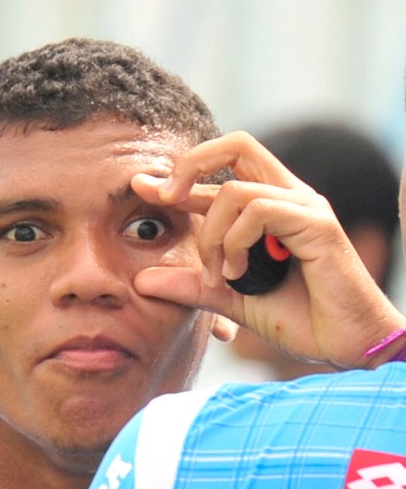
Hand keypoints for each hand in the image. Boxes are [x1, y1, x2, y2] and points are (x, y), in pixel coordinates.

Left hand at [131, 131, 404, 369]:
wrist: (348, 344)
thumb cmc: (301, 320)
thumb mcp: (231, 300)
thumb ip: (192, 287)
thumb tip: (141, 281)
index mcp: (270, 208)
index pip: (221, 171)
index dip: (178, 174)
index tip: (140, 188)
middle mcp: (289, 196)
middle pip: (235, 144)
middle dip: (189, 166)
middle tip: (163, 199)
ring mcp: (304, 206)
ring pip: (235, 190)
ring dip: (211, 236)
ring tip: (216, 276)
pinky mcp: (316, 223)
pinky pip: (259, 210)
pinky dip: (236, 243)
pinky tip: (239, 275)